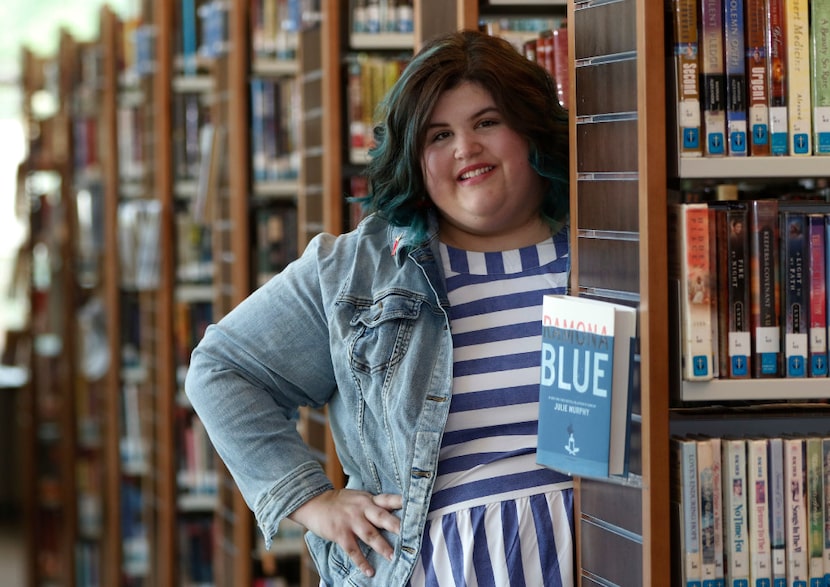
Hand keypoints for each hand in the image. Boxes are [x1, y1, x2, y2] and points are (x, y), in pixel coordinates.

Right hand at [288, 489, 402, 576]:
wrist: (315, 502)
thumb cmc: (340, 502)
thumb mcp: (359, 497)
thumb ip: (375, 504)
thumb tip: (396, 511)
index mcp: (369, 499)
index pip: (389, 499)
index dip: (403, 503)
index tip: (417, 508)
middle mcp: (362, 509)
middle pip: (382, 517)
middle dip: (396, 526)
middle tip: (410, 534)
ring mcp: (351, 521)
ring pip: (370, 535)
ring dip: (382, 547)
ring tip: (393, 557)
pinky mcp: (340, 533)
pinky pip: (353, 550)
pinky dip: (361, 561)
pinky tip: (369, 571)